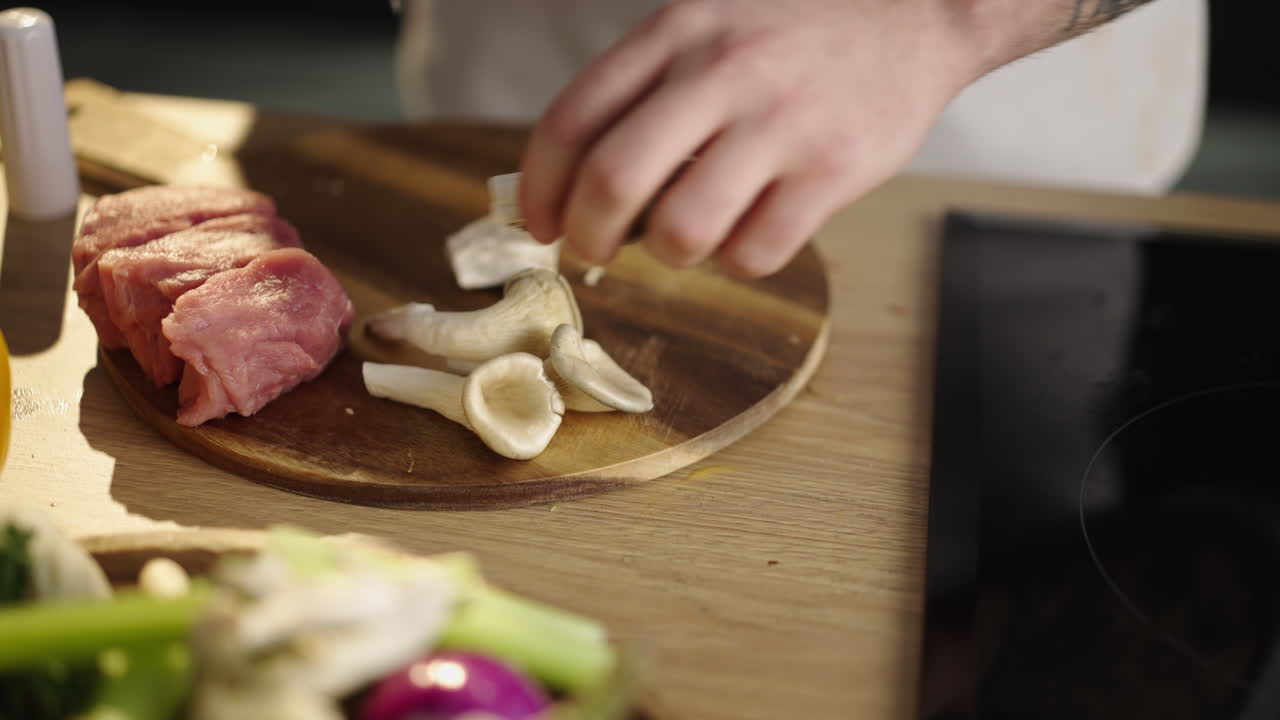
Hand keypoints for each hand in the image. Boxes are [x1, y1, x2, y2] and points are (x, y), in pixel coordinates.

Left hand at [517, 0, 983, 276]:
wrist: (918, 14)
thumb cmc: (798, 32)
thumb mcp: (709, 23)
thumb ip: (644, 86)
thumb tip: (575, 181)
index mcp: (678, 30)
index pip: (574, 118)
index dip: (540, 186)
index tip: (539, 221)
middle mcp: (722, 70)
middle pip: (613, 179)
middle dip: (587, 234)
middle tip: (592, 249)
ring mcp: (781, 122)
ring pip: (682, 229)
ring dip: (669, 250)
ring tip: (688, 232)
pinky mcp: (833, 170)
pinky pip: (754, 252)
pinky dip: (739, 258)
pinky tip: (753, 228)